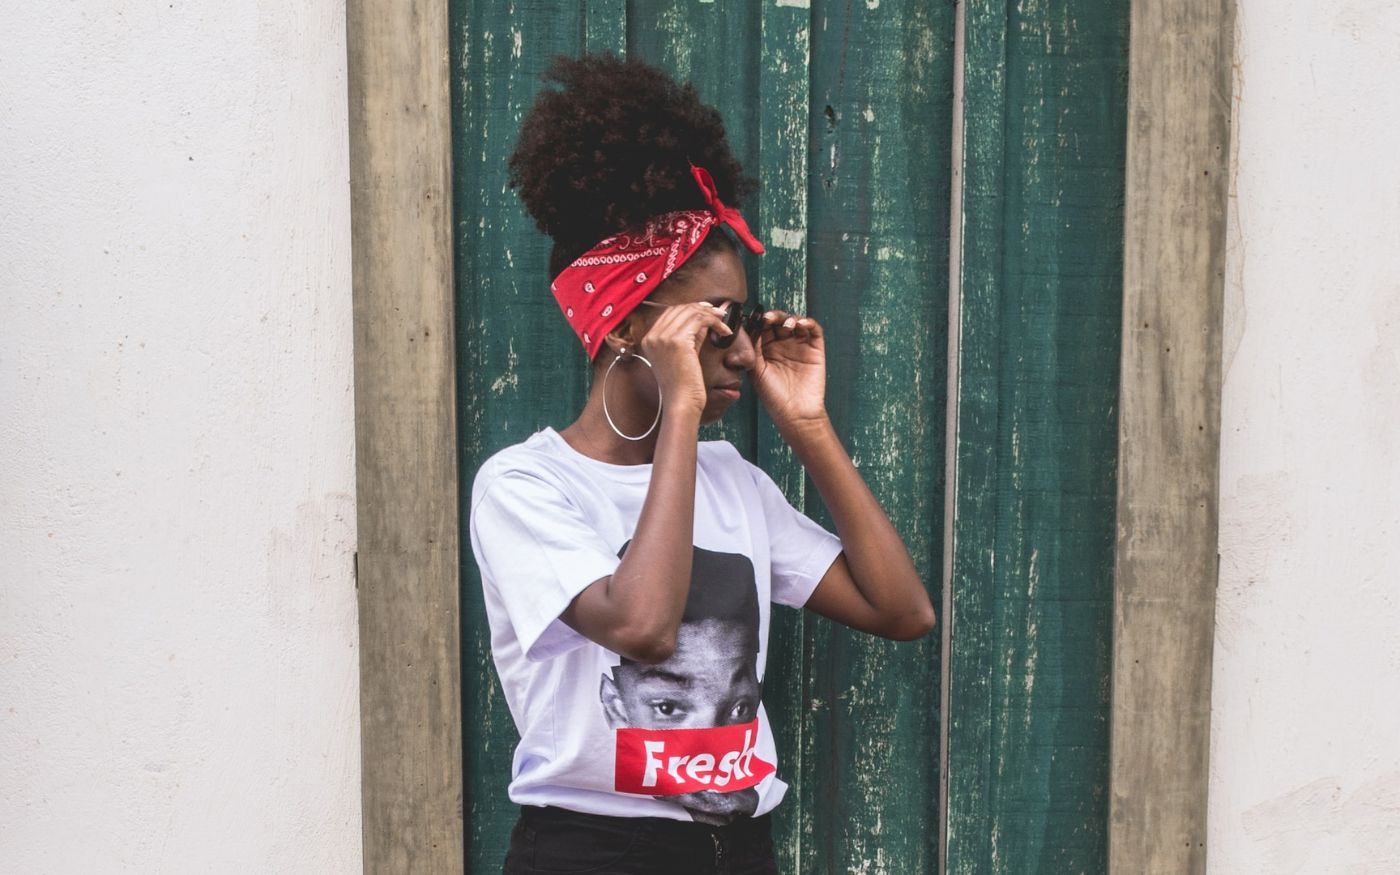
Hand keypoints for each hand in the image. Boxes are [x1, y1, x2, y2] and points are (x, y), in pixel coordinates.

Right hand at [637, 302, 732, 416]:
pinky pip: (700, 320)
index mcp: (649, 339)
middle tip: (719, 313)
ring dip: (711, 314)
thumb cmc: (683, 384)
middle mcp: (653, 336)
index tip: (707, 311)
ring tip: (724, 321)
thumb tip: (704, 318)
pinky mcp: (677, 341)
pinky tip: (725, 331)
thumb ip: (690, 335)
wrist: (681, 402)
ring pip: (691, 312)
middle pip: (680, 308)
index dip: (690, 308)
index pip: (670, 312)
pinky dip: (715, 322)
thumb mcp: (683, 354)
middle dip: (702, 308)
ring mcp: (663, 337)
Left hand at [752, 310, 827, 431]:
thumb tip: (750, 326)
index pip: (763, 327)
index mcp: (766, 349)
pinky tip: (802, 324)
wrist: (795, 413)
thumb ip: (754, 348)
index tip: (755, 319)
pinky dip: (809, 322)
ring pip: (795, 322)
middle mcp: (783, 345)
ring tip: (787, 325)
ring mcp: (799, 346)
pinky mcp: (815, 349)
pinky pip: (814, 330)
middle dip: (774, 317)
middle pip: (779, 322)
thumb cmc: (773, 396)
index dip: (760, 320)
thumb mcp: (757, 371)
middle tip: (769, 318)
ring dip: (790, 319)